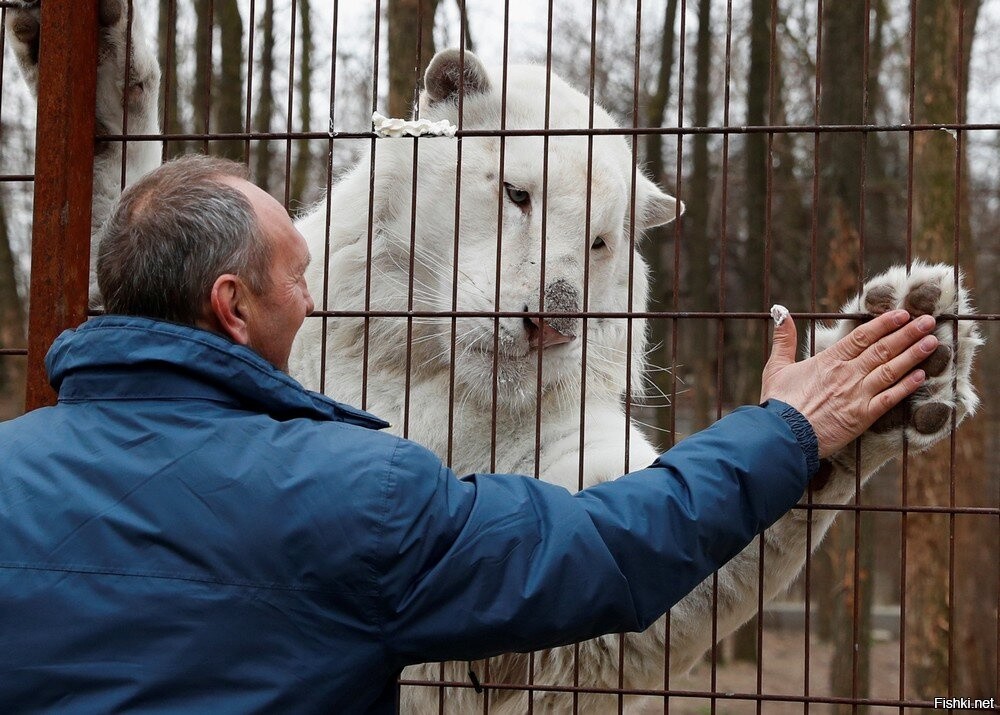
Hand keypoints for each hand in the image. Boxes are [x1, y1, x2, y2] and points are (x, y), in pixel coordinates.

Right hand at [760, 310, 938, 457]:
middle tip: (928, 321)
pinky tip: (922, 376)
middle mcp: (847, 374)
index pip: (862, 336)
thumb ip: (783, 340)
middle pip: (883, 349)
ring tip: (932, 341)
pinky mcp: (862, 416)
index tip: (903, 314)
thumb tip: (780, 312)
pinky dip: (907, 386)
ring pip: (891, 369)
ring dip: (914, 354)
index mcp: (829, 360)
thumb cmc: (778, 403)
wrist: (783, 435)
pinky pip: (890, 398)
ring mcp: (857, 394)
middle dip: (907, 333)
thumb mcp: (776, 367)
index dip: (884, 324)